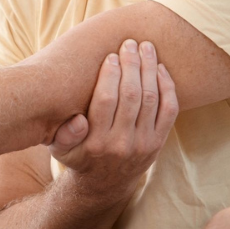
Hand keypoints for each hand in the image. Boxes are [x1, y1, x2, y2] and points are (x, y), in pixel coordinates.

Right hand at [48, 39, 177, 202]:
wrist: (104, 185)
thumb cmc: (79, 157)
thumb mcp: (60, 150)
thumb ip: (64, 134)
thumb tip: (78, 119)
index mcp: (96, 142)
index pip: (105, 101)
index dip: (109, 75)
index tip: (111, 55)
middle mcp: (122, 144)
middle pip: (131, 96)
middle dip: (131, 65)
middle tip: (130, 43)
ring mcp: (144, 144)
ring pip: (151, 99)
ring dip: (149, 69)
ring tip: (146, 47)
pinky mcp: (158, 143)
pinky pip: (169, 111)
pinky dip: (167, 86)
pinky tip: (160, 68)